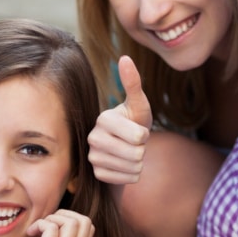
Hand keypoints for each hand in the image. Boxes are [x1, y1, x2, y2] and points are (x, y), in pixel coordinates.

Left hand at [0, 209, 94, 236]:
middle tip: (45, 223)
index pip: (90, 228)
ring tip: (38, 228)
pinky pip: (52, 227)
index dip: (70, 218)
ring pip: (72, 223)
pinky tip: (30, 232)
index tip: (52, 225)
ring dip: (52, 218)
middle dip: (64, 215)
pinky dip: (39, 223)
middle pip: (85, 223)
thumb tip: (68, 215)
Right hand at [87, 55, 153, 184]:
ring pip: (133, 168)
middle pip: (136, 154)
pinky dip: (132, 174)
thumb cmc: (134, 122)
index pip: (138, 137)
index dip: (144, 135)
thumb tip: (125, 57)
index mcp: (104, 119)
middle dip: (142, 150)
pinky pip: (128, 179)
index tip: (137, 130)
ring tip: (130, 153)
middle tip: (134, 144)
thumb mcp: (138, 104)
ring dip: (138, 163)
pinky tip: (124, 165)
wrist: (124, 147)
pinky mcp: (97, 174)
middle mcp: (93, 138)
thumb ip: (133, 83)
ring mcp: (93, 157)